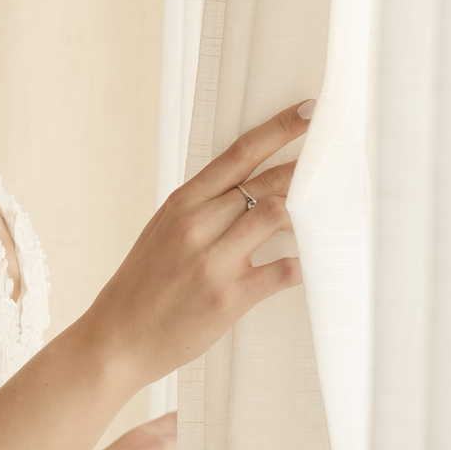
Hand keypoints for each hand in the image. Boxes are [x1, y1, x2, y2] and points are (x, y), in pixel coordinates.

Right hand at [84, 100, 310, 393]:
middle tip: (333, 161)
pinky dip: (300, 264)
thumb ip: (203, 208)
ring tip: (320, 216)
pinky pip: (283, 270)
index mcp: (182, 202)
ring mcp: (214, 260)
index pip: (239, 153)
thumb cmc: (143, 285)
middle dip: (305, 169)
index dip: (279, 129)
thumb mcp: (163, 231)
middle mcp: (198, 224)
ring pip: (278, 216)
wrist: (117, 338)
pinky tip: (305, 264)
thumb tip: (250, 191)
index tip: (308, 112)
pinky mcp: (230, 297)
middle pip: (267, 181)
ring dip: (305, 214)